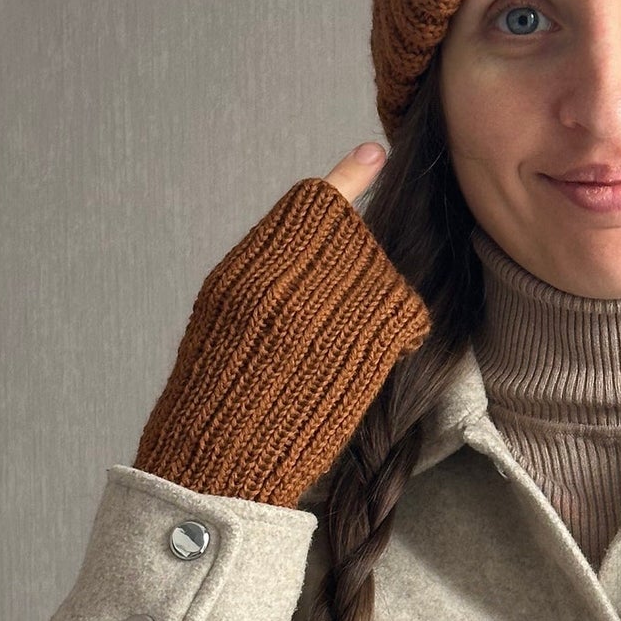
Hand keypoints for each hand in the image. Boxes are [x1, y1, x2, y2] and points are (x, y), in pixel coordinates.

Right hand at [132, 150, 429, 506]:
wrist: (220, 464)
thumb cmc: (216, 393)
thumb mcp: (223, 311)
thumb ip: (265, 264)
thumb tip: (317, 217)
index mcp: (247, 272)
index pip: (311, 205)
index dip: (347, 178)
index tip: (374, 156)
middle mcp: (289, 289)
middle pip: (353, 235)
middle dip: (360, 249)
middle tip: (349, 280)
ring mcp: (329, 322)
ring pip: (382, 272)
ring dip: (378, 291)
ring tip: (346, 330)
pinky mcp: (364, 357)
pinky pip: (404, 317)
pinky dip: (400, 324)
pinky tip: (379, 343)